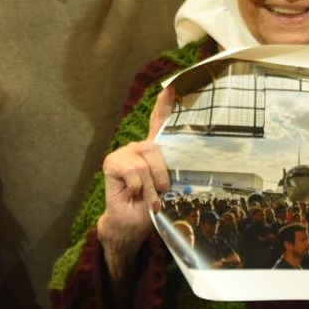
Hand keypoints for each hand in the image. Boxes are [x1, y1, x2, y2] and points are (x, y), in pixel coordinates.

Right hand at [97, 88, 175, 276]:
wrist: (131, 224)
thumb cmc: (151, 206)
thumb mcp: (168, 186)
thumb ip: (174, 170)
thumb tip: (196, 162)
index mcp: (152, 150)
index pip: (159, 121)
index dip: (166, 103)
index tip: (174, 84)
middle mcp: (138, 147)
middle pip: (158, 150)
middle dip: (163, 177)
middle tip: (160, 194)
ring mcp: (124, 153)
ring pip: (146, 165)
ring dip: (151, 187)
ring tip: (148, 198)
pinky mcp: (113, 162)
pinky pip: (135, 172)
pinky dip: (140, 189)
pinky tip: (134, 195)